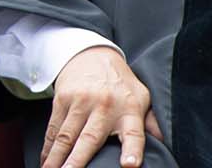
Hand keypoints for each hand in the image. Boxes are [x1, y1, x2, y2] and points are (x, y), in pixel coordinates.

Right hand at [43, 46, 158, 167]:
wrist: (91, 53)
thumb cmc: (119, 82)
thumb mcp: (141, 97)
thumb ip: (150, 122)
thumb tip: (165, 144)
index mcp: (129, 110)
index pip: (134, 133)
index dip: (132, 150)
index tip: (129, 165)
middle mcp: (104, 106)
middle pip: (89, 138)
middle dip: (78, 160)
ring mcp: (80, 102)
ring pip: (67, 135)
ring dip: (57, 156)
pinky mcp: (62, 99)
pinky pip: (54, 126)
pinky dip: (48, 145)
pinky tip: (46, 158)